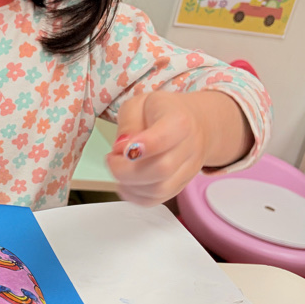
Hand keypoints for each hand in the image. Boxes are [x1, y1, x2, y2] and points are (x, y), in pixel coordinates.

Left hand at [106, 91, 208, 206]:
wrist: (193, 121)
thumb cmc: (162, 111)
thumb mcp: (139, 103)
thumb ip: (128, 122)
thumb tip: (121, 148)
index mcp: (179, 121)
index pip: (164, 138)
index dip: (143, 147)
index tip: (122, 148)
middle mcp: (189, 147)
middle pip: (162, 169)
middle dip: (126, 170)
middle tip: (111, 159)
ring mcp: (188, 170)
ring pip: (159, 190)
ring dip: (129, 185)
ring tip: (118, 168)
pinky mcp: (181, 185)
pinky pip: (157, 200)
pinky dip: (135, 196)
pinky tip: (125, 182)